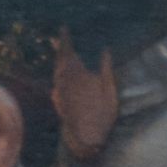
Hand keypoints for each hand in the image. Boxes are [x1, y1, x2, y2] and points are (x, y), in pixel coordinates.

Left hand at [52, 34, 119, 159]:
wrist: (87, 137)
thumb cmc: (102, 114)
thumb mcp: (109, 89)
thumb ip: (106, 68)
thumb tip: (106, 50)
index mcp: (77, 74)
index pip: (68, 51)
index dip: (65, 39)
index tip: (63, 28)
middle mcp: (65, 80)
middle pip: (60, 60)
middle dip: (61, 49)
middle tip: (61, 38)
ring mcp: (60, 91)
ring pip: (56, 71)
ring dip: (59, 61)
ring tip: (62, 53)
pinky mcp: (59, 101)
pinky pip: (56, 83)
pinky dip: (58, 75)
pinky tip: (61, 74)